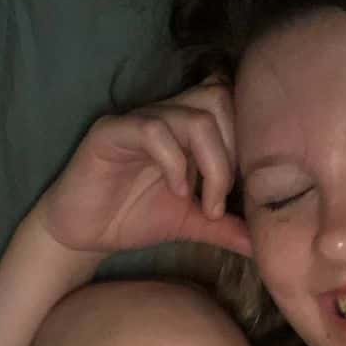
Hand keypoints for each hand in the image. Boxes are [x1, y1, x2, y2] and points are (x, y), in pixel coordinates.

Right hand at [38, 81, 250, 256]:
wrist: (80, 235)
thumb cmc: (130, 219)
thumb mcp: (189, 224)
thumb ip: (225, 226)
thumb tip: (265, 245)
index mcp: (185, 126)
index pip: (232, 106)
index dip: (245, 144)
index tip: (239, 193)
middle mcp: (164, 114)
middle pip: (219, 100)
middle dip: (231, 152)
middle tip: (219, 199)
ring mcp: (137, 120)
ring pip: (193, 117)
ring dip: (209, 162)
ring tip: (201, 203)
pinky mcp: (110, 132)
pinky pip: (153, 130)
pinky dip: (174, 162)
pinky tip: (175, 192)